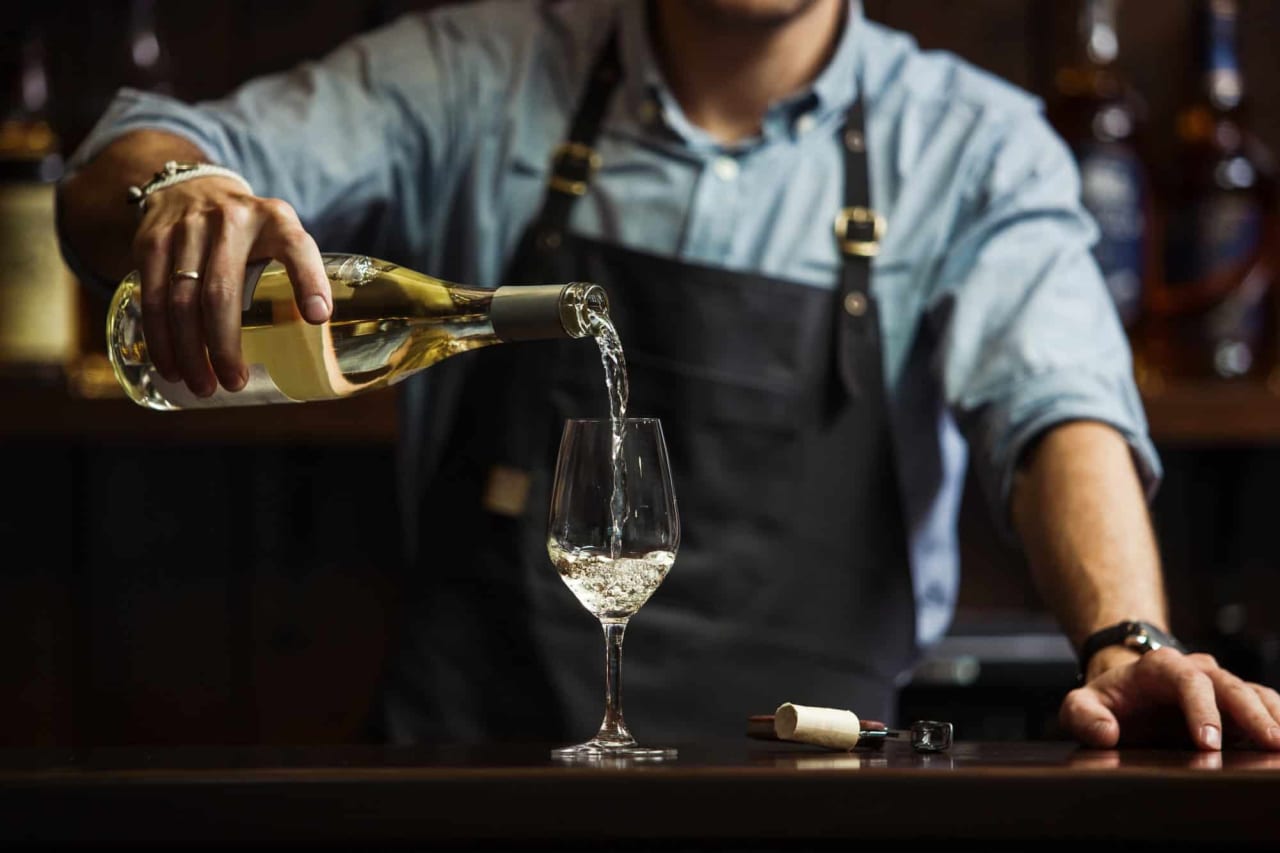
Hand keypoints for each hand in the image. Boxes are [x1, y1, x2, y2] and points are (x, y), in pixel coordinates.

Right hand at [131, 177, 331, 395]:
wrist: (193, 187)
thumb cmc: (251, 231)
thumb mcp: (281, 237)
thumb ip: (299, 275)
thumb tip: (317, 335)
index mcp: (276, 220)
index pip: (297, 248)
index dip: (308, 282)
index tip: (318, 317)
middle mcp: (231, 219)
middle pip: (222, 292)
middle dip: (224, 346)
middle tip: (233, 384)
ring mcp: (187, 228)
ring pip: (181, 300)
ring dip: (189, 351)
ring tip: (202, 386)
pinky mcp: (152, 241)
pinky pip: (152, 297)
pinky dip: (160, 338)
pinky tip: (170, 365)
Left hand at [1059, 646, 1279, 749]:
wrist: (1127, 692)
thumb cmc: (1108, 700)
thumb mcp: (1081, 705)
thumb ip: (1084, 716)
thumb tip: (1106, 733)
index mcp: (1160, 667)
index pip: (1187, 682)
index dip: (1201, 710)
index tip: (1208, 743)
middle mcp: (1197, 671)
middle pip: (1230, 686)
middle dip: (1251, 715)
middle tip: (1269, 743)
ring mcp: (1221, 686)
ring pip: (1256, 694)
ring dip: (1274, 717)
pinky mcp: (1238, 705)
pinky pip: (1267, 706)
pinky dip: (1279, 721)